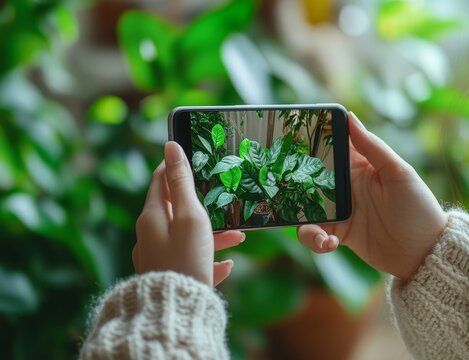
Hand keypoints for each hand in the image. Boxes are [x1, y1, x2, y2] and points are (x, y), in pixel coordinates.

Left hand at [132, 141, 244, 285]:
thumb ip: (182, 182)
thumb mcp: (189, 215)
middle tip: (223, 202)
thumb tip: (171, 147)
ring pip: (187, 237)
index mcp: (152, 217)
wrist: (176, 311)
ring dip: (213, 236)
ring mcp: (158, 258)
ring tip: (238, 238)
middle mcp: (150, 236)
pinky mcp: (168, 276)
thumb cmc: (186, 258)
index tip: (190, 157)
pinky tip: (226, 267)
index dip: (174, 166)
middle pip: (176, 211)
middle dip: (204, 207)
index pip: (160, 181)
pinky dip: (208, 260)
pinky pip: (190, 261)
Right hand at [297, 113, 447, 279]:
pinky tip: (330, 243)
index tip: (293, 137)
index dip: (311, 140)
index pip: (331, 147)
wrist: (424, 253)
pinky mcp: (339, 233)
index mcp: (360, 166)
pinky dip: (316, 240)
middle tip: (284, 187)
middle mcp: (345, 186)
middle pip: (309, 179)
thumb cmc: (418, 208)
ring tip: (319, 232)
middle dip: (294, 182)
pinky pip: (315, 233)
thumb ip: (373, 147)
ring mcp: (340, 210)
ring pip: (306, 208)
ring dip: (304, 219)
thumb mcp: (398, 173)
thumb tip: (350, 117)